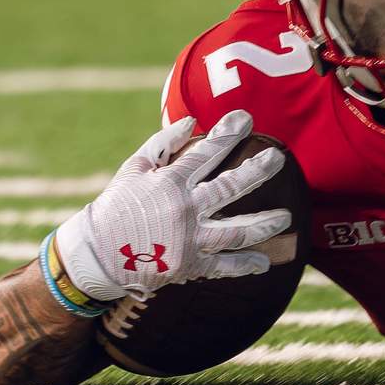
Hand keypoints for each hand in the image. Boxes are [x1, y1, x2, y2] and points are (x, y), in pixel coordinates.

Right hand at [51, 110, 289, 301]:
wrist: (98, 253)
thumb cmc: (116, 205)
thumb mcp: (133, 168)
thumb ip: (163, 144)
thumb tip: (191, 121)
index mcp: (170, 183)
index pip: (206, 153)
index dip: (228, 133)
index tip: (247, 118)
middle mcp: (184, 209)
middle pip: (230, 188)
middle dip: (258, 171)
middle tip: (278, 159)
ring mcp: (189, 240)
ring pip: (236, 231)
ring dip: (264, 224)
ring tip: (286, 218)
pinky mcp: (189, 266)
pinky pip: (223, 266)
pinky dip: (245, 265)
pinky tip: (265, 263)